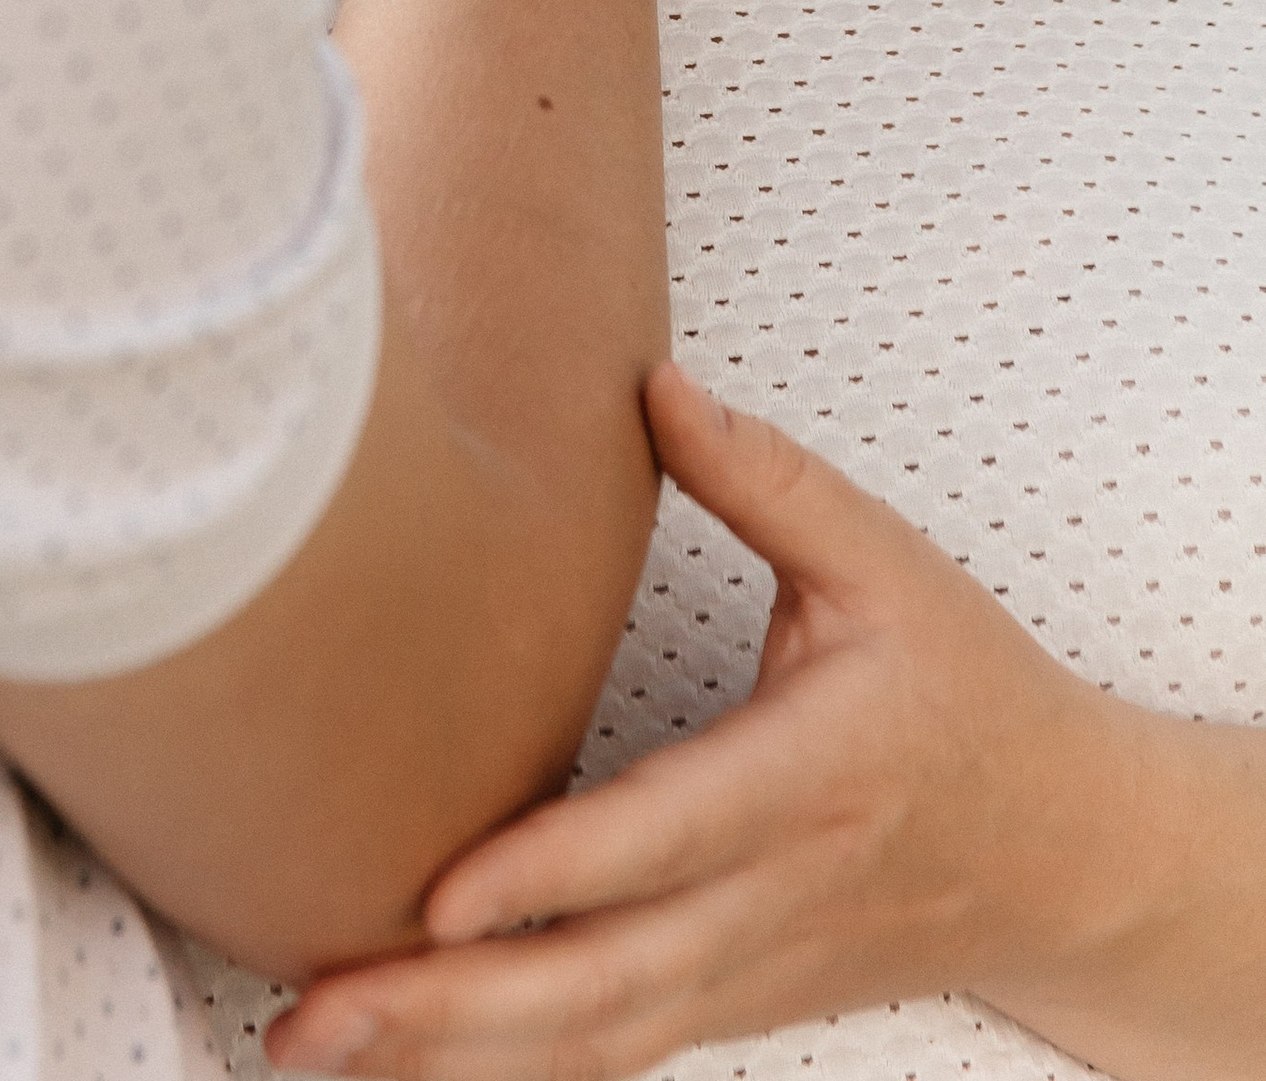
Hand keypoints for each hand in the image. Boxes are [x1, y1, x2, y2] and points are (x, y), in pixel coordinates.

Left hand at [266, 365, 1149, 1080]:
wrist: (1079, 859)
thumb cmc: (973, 693)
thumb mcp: (890, 565)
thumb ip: (767, 476)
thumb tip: (648, 380)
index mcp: (811, 777)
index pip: (667, 839)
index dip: (554, 872)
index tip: (438, 894)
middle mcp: (775, 896)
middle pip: (604, 974)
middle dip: (452, 1004)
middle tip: (314, 1007)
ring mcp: (753, 968)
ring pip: (595, 1034)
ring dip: (453, 1055)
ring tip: (313, 1043)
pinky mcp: (737, 1000)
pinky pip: (614, 1049)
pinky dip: (507, 1069)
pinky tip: (404, 1070)